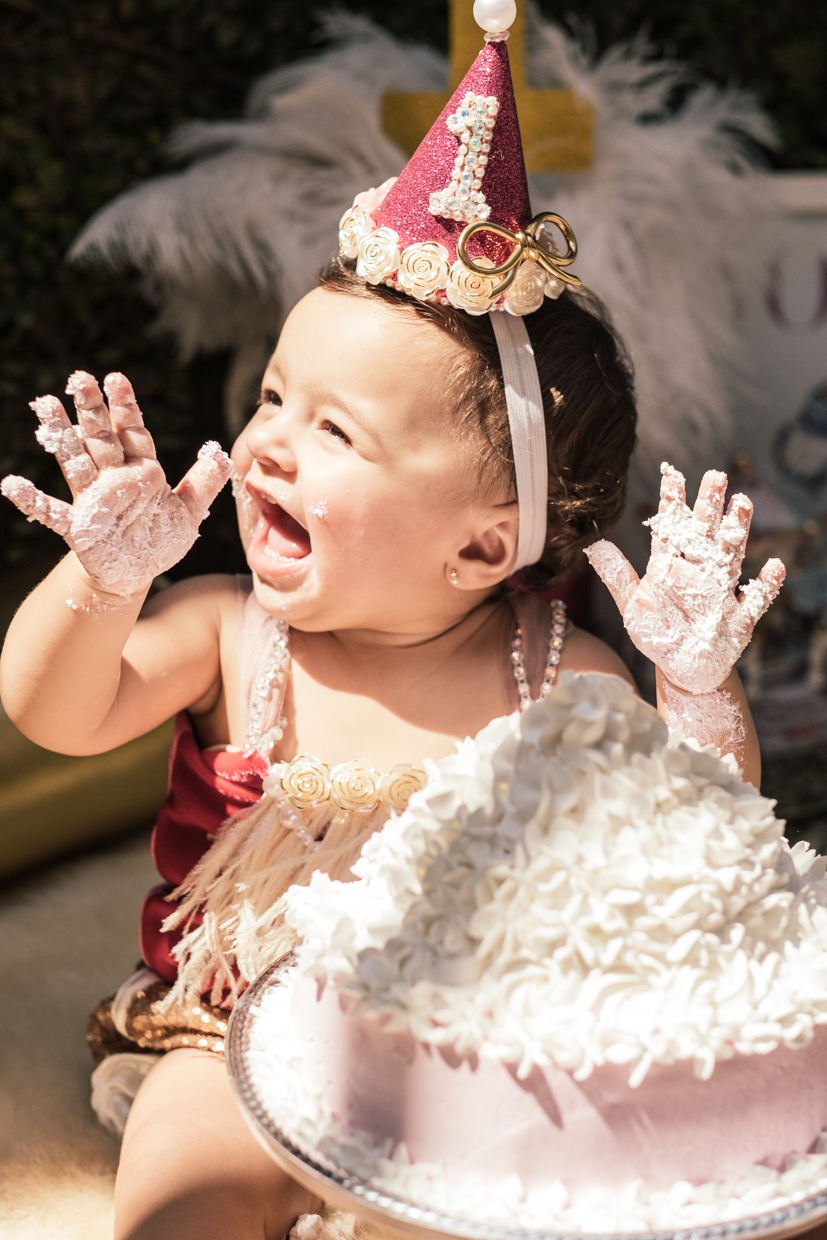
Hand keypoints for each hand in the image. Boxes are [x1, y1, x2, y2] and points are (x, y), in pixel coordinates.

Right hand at [1, 371, 231, 596]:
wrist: (137, 573)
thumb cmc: (160, 539)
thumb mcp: (190, 512)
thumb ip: (204, 482)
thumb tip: (220, 452)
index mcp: (140, 470)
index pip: (132, 432)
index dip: (125, 407)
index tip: (117, 379)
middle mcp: (112, 479)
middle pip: (100, 438)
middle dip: (91, 410)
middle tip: (79, 378)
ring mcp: (92, 500)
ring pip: (75, 462)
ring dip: (60, 436)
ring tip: (44, 405)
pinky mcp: (78, 527)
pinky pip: (51, 512)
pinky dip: (31, 500)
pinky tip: (11, 484)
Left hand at [585, 462, 785, 693]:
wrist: (684, 669)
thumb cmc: (658, 634)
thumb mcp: (632, 605)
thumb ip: (617, 576)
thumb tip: (593, 545)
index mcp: (671, 568)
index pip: (671, 530)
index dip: (672, 503)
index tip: (672, 474)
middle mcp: (699, 574)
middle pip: (704, 535)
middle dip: (709, 506)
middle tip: (715, 476)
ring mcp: (721, 595)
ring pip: (730, 557)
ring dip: (737, 532)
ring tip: (741, 503)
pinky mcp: (739, 620)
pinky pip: (755, 601)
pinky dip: (765, 585)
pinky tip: (774, 566)